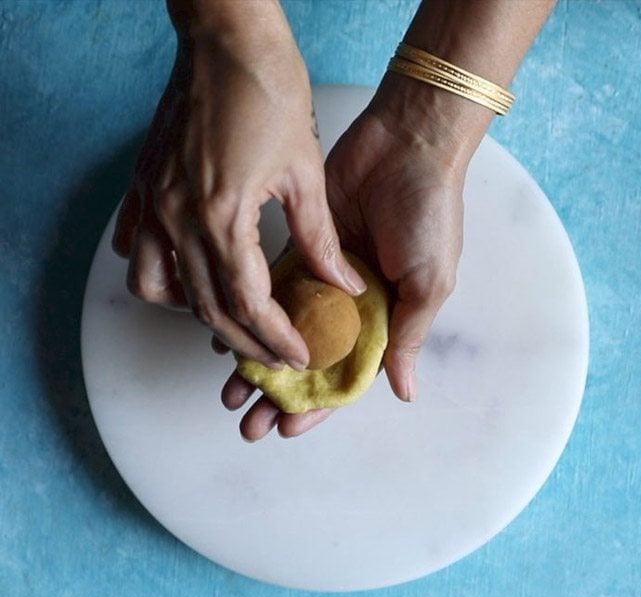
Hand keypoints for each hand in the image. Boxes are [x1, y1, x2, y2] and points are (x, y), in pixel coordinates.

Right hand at [112, 17, 364, 369]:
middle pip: (206, 308)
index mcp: (224, 216)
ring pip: (159, 289)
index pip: (249, 304)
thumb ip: (319, 238)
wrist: (226, 35)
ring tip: (233, 316)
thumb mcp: (306, 171)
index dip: (277, 337)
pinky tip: (190, 276)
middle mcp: (179, 217)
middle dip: (245, 340)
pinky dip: (161, 275)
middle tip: (274, 354)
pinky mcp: (145, 187)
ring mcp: (154, 202)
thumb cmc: (268, 90)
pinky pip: (137, 251)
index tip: (299, 355)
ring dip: (195, 312)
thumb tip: (341, 283)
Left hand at [224, 81, 467, 440]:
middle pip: (307, 359)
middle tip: (247, 421)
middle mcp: (348, 304)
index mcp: (382, 318)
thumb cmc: (429, 215)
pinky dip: (249, 311)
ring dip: (258, 359)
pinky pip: (269, 285)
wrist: (407, 145)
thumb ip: (408, 336)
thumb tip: (402, 392)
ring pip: (282, 329)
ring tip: (230, 389)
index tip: (287, 427)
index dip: (318, 404)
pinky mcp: (298, 246)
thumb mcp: (430, 283)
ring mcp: (321, 276)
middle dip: (278, 392)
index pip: (345, 374)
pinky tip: (224, 336)